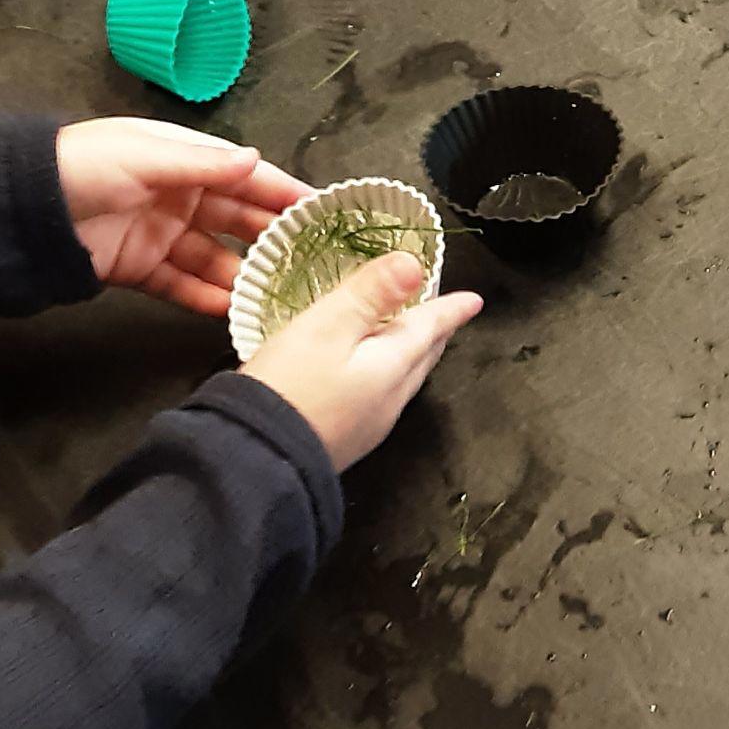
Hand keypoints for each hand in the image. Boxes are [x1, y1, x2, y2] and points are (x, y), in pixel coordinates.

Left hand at [58, 118, 313, 314]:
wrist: (17, 208)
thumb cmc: (83, 167)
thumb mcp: (145, 157)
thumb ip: (203, 165)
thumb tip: (256, 161)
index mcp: (184, 159)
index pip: (247, 176)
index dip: (284, 192)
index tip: (325, 211)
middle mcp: (181, 196)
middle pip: (238, 220)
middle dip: (273, 240)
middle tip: (315, 264)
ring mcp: (161, 234)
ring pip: (215, 258)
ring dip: (243, 276)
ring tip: (279, 297)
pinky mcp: (140, 269)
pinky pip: (182, 285)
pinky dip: (205, 299)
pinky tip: (232, 312)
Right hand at [242, 254, 482, 468]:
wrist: (254, 462)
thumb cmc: (290, 385)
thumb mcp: (328, 326)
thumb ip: (371, 294)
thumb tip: (415, 266)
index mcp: (394, 366)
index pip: (431, 328)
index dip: (451, 310)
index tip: (474, 300)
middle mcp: (391, 399)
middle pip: (423, 356)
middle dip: (435, 331)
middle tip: (444, 313)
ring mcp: (369, 425)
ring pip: (404, 380)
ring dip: (412, 353)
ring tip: (410, 336)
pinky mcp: (345, 441)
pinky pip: (380, 398)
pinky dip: (386, 374)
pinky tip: (368, 373)